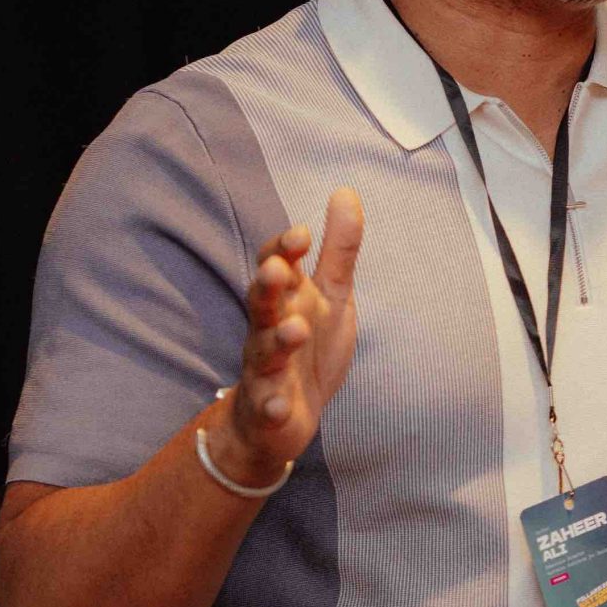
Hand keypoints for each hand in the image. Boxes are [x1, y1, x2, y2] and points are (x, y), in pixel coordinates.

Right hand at [213, 187, 363, 484]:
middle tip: (278, 270)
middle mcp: (269, 329)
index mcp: (287, 300)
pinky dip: (272, 406)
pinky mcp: (269, 408)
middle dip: (266, 285)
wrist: (281, 416)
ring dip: (277, 340)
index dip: (284, 249)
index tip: (302, 232)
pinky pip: (267, 407)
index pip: (276, 266)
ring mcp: (266, 370)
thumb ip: (339, 249)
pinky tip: (280, 407)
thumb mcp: (331, 295)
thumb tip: (346, 191)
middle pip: (261, 303)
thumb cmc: (307, 345)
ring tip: (296, 330)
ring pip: (264, 352)